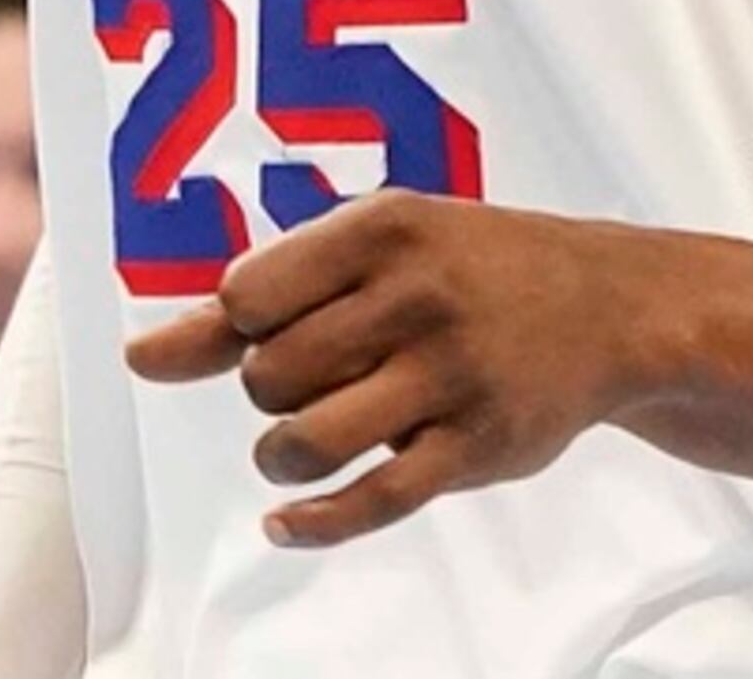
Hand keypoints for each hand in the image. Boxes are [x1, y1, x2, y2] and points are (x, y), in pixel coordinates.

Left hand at [121, 190, 668, 546]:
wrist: (609, 304)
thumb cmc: (466, 269)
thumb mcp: (372, 248)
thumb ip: (255, 302)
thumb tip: (142, 357)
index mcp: (385, 228)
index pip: (247, 295)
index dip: (245, 325)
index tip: (284, 322)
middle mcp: (418, 296)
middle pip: (270, 377)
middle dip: (271, 392)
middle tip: (318, 377)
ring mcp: (452, 374)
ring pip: (308, 442)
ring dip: (284, 458)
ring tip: (303, 442)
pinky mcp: (478, 445)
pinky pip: (372, 502)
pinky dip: (314, 524)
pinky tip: (288, 521)